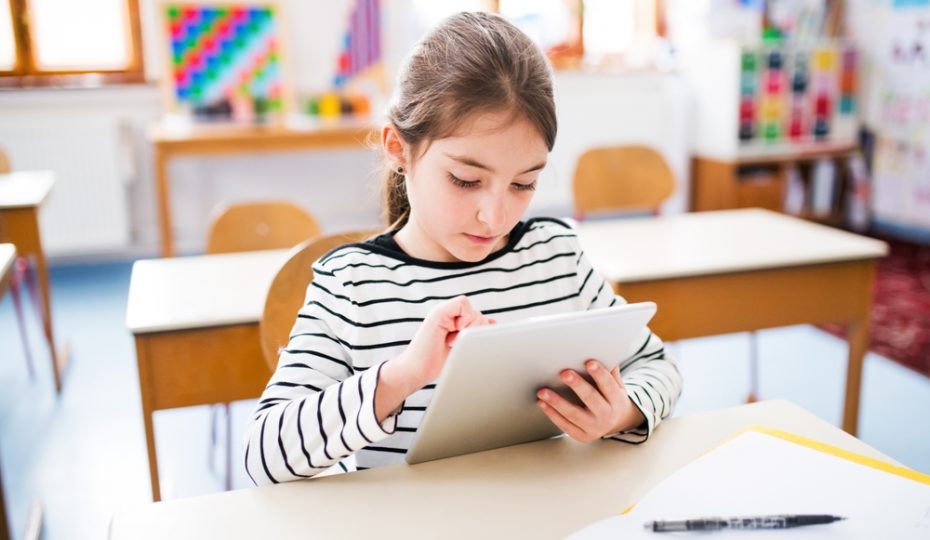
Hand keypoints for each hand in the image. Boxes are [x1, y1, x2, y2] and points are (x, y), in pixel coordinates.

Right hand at [377, 296, 492, 419]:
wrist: (415, 370)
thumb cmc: (435, 362)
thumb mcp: (461, 345)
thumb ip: (474, 331)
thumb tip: (494, 322)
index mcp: (453, 319)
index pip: (479, 316)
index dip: (477, 331)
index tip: (462, 344)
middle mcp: (448, 313)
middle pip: (479, 314)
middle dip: (474, 332)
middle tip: (455, 343)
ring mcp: (442, 310)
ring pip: (474, 311)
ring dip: (468, 330)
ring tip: (451, 341)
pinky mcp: (439, 312)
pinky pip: (463, 304)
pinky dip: (464, 320)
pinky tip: (452, 334)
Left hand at [536, 359, 644, 441]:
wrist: (617, 423)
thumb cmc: (612, 398)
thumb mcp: (617, 385)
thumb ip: (610, 370)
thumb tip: (604, 349)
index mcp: (617, 400)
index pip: (608, 385)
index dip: (599, 374)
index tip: (589, 362)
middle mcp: (607, 416)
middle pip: (591, 399)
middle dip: (577, 386)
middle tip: (564, 373)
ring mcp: (594, 428)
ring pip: (574, 414)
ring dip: (557, 402)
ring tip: (543, 391)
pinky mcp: (582, 435)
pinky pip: (565, 425)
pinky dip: (552, 415)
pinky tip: (542, 404)